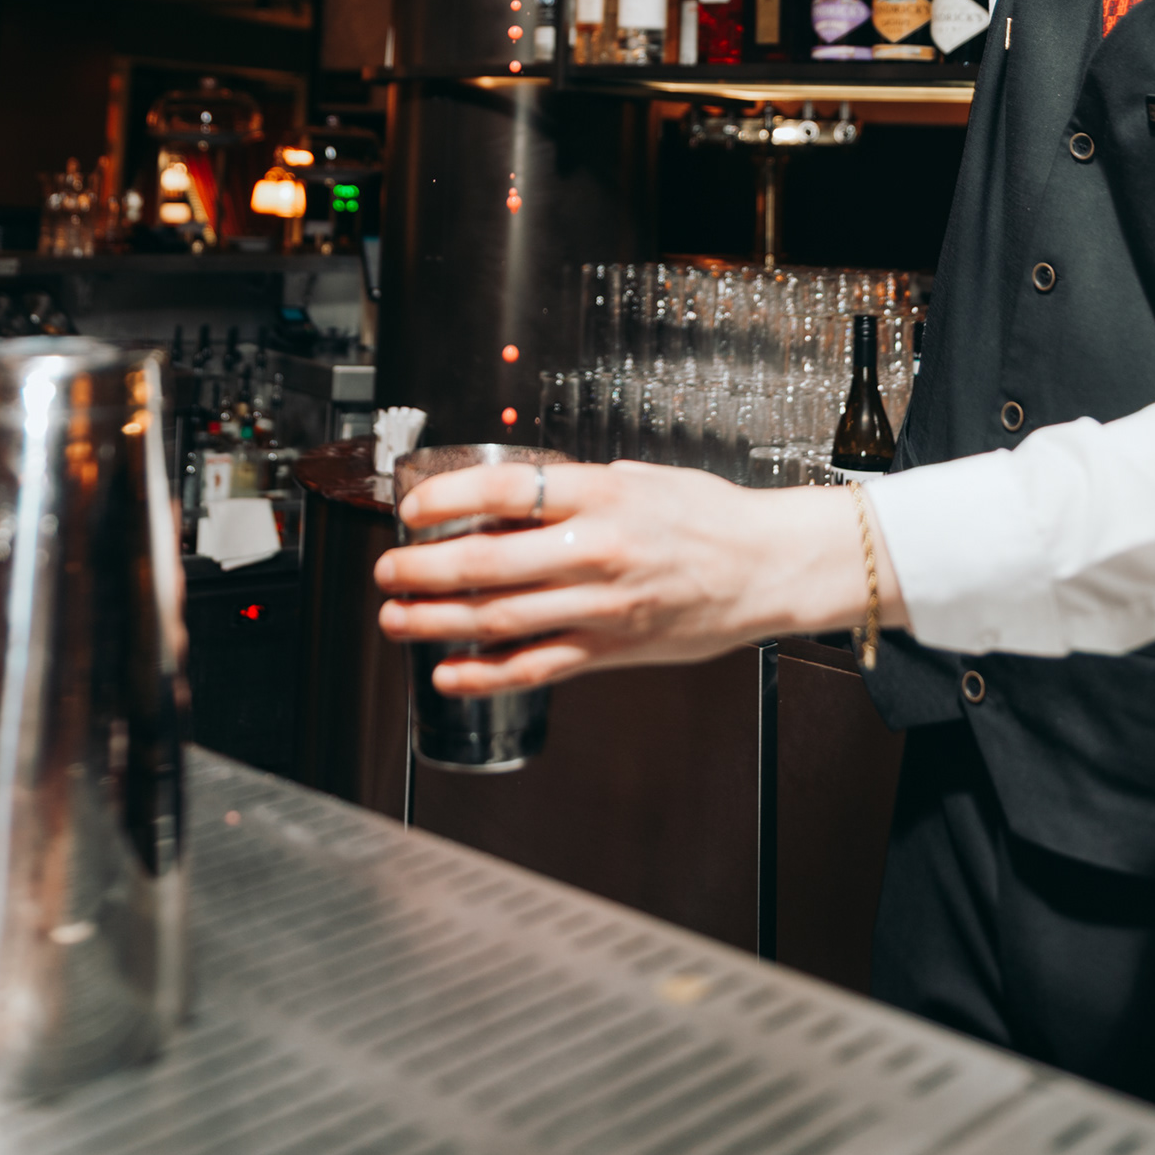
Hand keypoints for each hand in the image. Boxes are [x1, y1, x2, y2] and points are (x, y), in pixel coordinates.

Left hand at [375, 457, 899, 694]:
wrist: (766, 567)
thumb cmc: (705, 515)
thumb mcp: (637, 478)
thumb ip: (573, 489)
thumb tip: (508, 498)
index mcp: (601, 496)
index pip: (506, 491)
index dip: (447, 499)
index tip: (411, 508)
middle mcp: (597, 552)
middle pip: (489, 563)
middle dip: (424, 569)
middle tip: (387, 570)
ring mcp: (602, 607)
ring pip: (501, 620)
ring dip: (436, 620)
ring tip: (396, 617)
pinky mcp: (610, 650)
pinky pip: (535, 666)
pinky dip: (484, 675)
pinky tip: (447, 672)